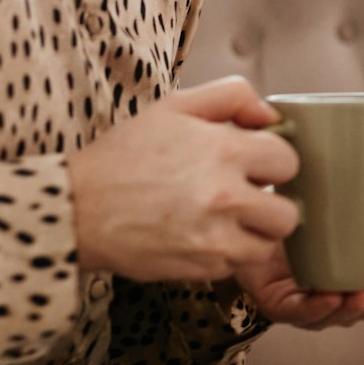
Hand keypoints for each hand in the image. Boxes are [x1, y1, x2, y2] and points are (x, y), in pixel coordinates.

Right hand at [70, 76, 301, 282]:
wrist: (74, 208)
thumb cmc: (122, 156)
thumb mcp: (174, 106)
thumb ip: (231, 96)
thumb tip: (271, 114)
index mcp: (224, 150)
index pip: (288, 161)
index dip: (271, 163)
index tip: (253, 166)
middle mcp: (225, 195)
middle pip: (289, 213)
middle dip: (270, 205)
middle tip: (244, 198)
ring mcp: (215, 237)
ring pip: (268, 245)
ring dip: (253, 234)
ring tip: (225, 220)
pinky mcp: (201, 268)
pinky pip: (237, 265)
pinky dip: (226, 254)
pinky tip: (200, 236)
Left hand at [230, 230, 363, 328]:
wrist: (257, 212)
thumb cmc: (314, 218)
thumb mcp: (362, 217)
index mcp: (363, 277)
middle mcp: (340, 294)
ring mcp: (310, 301)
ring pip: (338, 314)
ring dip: (356, 308)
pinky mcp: (281, 302)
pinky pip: (300, 311)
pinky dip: (317, 308)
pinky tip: (331, 297)